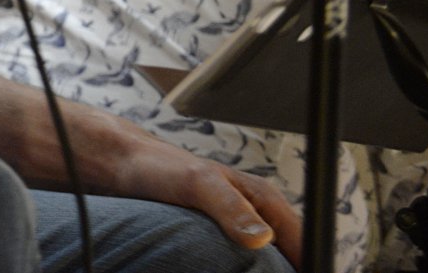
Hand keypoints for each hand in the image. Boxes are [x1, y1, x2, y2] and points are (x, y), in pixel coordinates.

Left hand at [91, 110, 301, 267]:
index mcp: (265, 200)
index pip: (305, 243)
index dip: (306, 266)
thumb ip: (229, 206)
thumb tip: (262, 238)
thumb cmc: (158, 167)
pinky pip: (239, 267)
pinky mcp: (217, 241)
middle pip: (287, 260)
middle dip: (282, 272)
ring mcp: (238, 230)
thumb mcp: (198, 183)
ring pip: (265, 266)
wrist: (122, 165)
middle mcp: (257, 216)